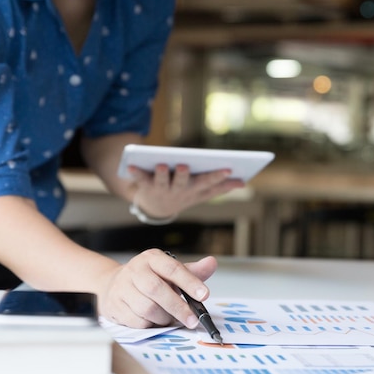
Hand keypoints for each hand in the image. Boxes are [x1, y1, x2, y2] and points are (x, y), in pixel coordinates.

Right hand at [98, 248, 217, 327]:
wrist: (113, 284)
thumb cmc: (148, 278)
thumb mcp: (168, 271)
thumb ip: (191, 271)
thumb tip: (211, 263)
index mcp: (151, 258)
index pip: (172, 268)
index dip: (189, 282)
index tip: (204, 295)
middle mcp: (135, 270)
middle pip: (157, 289)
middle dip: (178, 307)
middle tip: (193, 320)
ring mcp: (122, 287)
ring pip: (147, 308)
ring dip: (164, 318)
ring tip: (170, 318)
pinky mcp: (115, 305)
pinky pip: (137, 321)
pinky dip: (150, 324)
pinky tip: (154, 320)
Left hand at [128, 164, 244, 217]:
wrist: (155, 208)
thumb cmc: (183, 194)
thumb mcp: (202, 192)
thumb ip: (221, 187)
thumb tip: (243, 182)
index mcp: (195, 190)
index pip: (209, 184)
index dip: (218, 178)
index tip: (228, 169)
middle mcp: (179, 192)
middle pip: (184, 183)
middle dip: (185, 176)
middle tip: (185, 166)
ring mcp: (163, 190)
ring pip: (162, 182)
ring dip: (161, 174)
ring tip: (161, 165)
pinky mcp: (146, 187)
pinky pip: (140, 179)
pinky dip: (135, 173)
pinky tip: (130, 166)